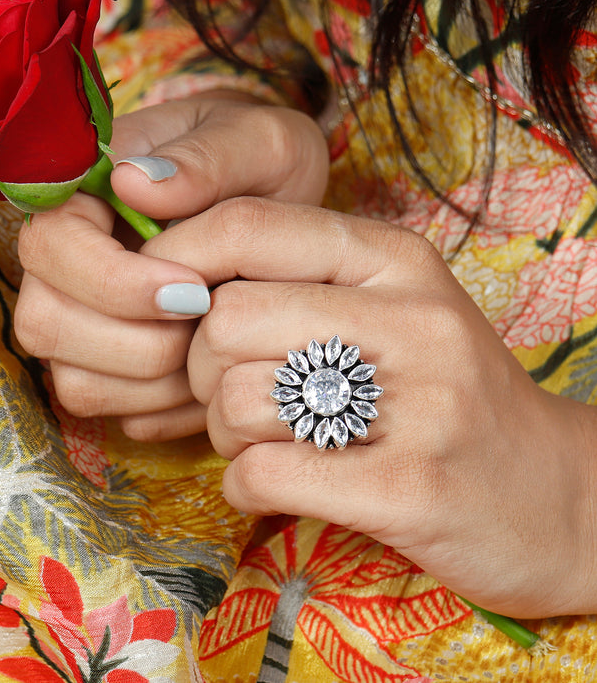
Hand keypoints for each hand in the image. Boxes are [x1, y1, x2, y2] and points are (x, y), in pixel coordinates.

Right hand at [14, 92, 328, 438]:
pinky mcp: (107, 363)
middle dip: (136, 342)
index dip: (114, 282)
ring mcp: (81, 317)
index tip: (194, 289)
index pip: (51, 246)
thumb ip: (204, 157)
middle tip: (208, 318)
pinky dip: (159, 406)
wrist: (272, 202)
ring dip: (150, 381)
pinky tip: (207, 373)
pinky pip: (108, 409)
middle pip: (44, 324)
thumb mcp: (257, 142)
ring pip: (73, 380)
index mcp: (85, 193)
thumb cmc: (262, 163)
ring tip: (212, 345)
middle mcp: (67, 262)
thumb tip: (132, 183)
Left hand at [139, 196, 596, 616]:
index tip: (163, 302)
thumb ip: (296, 283)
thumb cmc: (444, 394)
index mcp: (394, 258)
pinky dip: (243, 484)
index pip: (246, 225)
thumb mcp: (388, 309)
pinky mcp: (410, 488)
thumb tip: (173, 282)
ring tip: (266, 441)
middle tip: (228, 395)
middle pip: (225, 319)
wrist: (554, 492)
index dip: (176, 260)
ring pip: (235, 400)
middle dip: (199, 369)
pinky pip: (261, 474)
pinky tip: (272, 483)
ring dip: (224, 433)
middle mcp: (410, 316)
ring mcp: (419, 404)